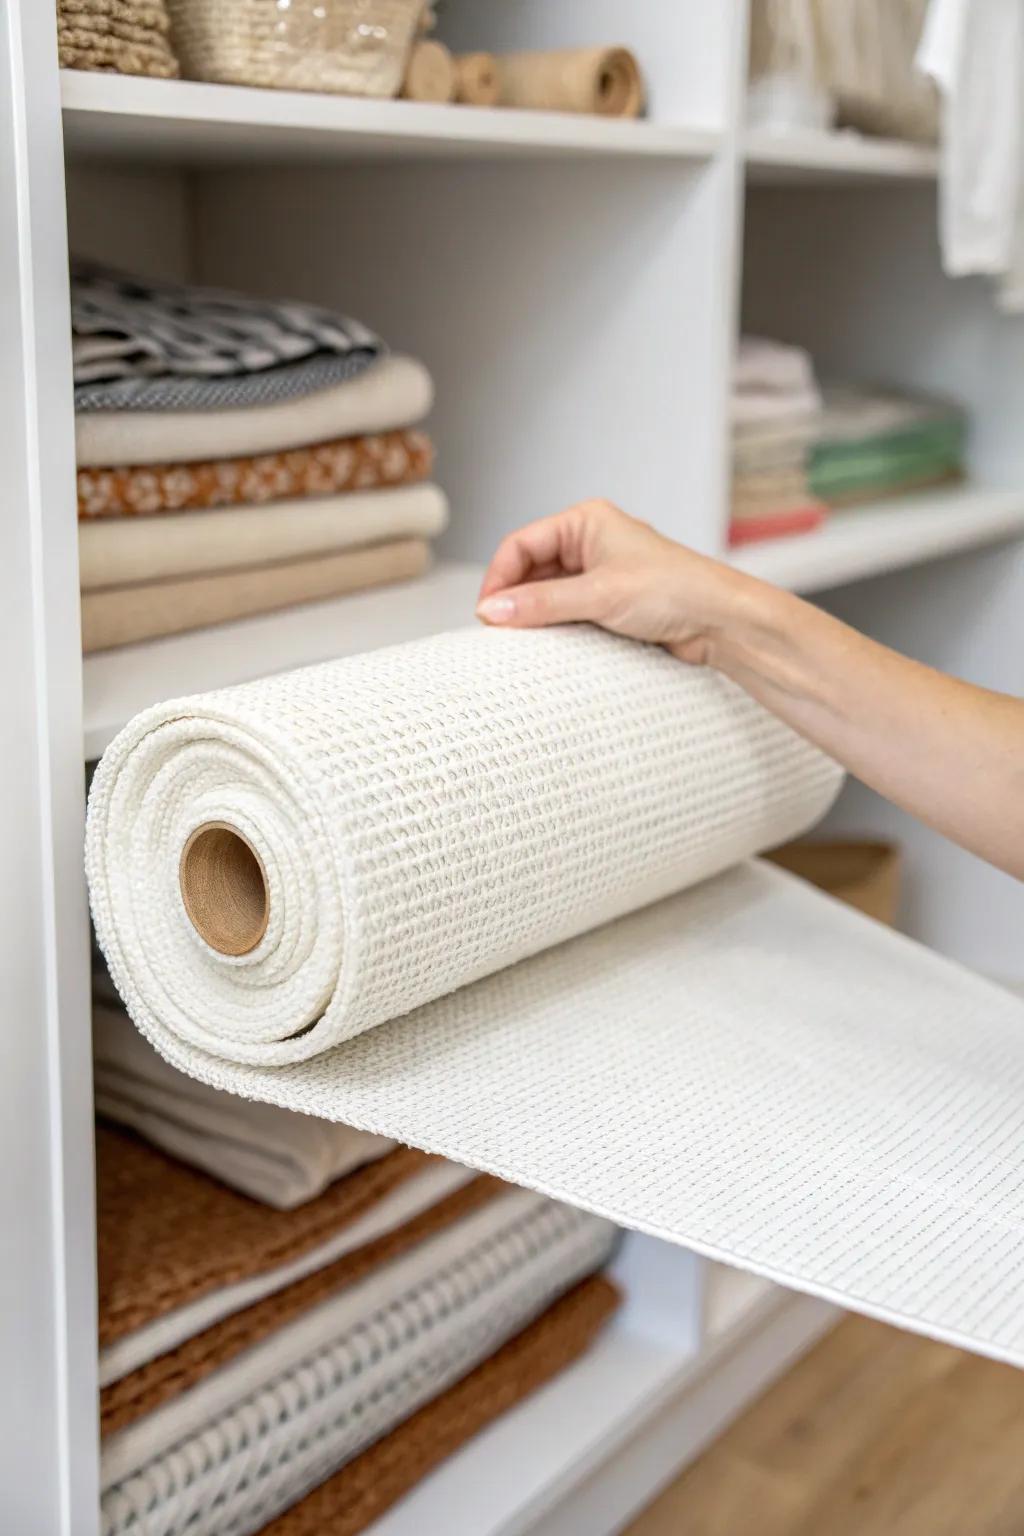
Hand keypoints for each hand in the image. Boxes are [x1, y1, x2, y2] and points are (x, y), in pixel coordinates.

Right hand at [476, 498, 758, 665]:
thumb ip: (542, 604)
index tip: (486, 614)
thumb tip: (491, 612)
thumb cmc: (675, 591)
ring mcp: (600, 574)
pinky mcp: (609, 604)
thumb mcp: (600, 595)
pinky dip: (554, 628)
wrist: (721, 622)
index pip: (521, 545)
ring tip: (520, 643)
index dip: (499, 578)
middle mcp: (590, 543)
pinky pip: (567, 613)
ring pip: (547, 594)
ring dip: (534, 616)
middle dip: (513, 599)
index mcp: (585, 521)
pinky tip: (548, 646)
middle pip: (530, 570)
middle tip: (498, 633)